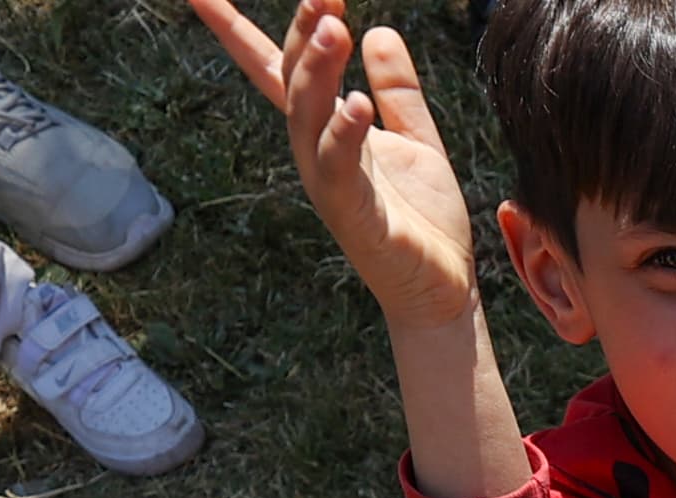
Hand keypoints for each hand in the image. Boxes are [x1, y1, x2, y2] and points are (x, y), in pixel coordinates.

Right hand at [188, 0, 478, 322]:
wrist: (440, 292)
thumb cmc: (423, 221)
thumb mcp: (416, 140)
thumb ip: (396, 90)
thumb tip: (378, 29)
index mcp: (325, 130)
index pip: (274, 68)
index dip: (234, 28)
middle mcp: (314, 151)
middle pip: (293, 80)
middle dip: (303, 32)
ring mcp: (328, 183)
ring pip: (307, 115)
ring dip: (318, 70)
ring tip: (335, 27)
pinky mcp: (352, 214)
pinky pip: (339, 166)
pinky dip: (345, 132)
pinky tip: (356, 102)